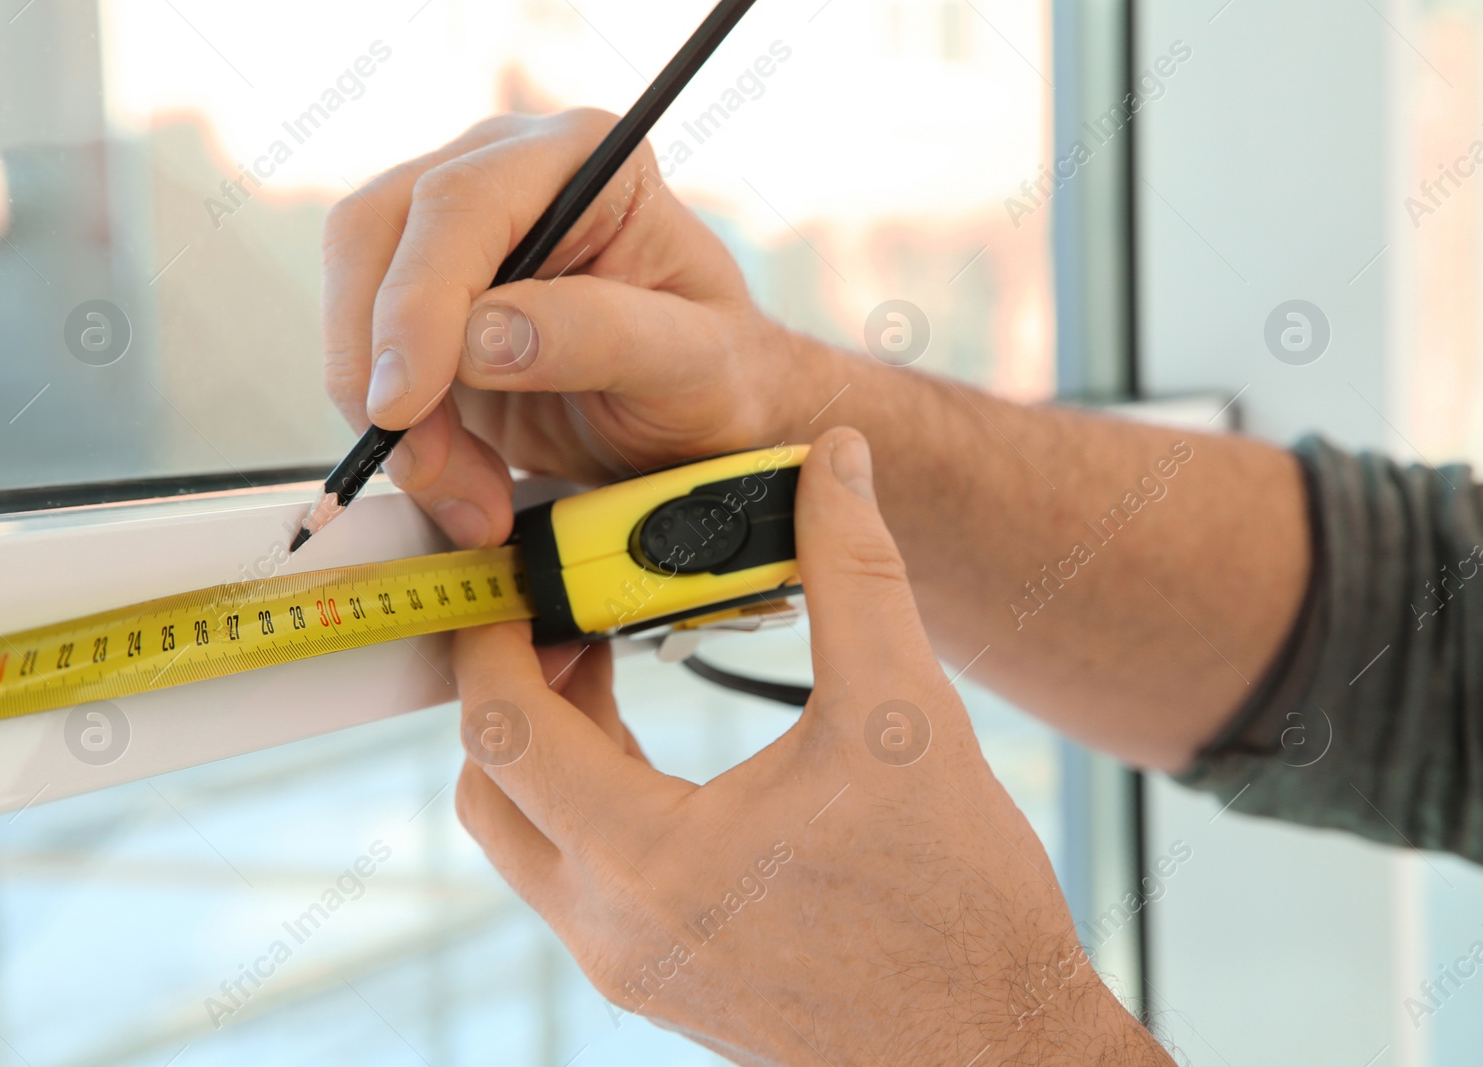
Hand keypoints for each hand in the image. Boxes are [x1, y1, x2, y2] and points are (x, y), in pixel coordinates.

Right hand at [321, 109, 803, 549]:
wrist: (710, 421)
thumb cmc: (721, 375)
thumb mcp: (692, 361)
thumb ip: (601, 334)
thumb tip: (479, 335)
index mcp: (582, 158)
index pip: (459, 204)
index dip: (415, 304)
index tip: (404, 403)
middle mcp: (504, 178)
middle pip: (374, 237)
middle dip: (380, 363)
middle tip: (425, 465)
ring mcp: (455, 244)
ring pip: (354, 303)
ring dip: (389, 417)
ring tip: (468, 496)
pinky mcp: (428, 315)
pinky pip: (370, 364)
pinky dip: (401, 439)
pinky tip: (458, 485)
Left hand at [451, 428, 1167, 1065]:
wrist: (995, 1047)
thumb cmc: (959, 903)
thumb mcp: (905, 714)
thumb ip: (856, 571)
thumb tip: (837, 460)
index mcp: (652, 860)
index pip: (503, 731)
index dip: (493, 638)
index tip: (519, 576)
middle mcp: (614, 928)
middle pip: (486, 789)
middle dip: (507, 689)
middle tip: (565, 616)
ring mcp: (630, 965)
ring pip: (524, 838)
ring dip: (544, 745)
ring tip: (609, 663)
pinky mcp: (658, 978)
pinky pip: (576, 877)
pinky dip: (584, 799)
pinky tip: (650, 748)